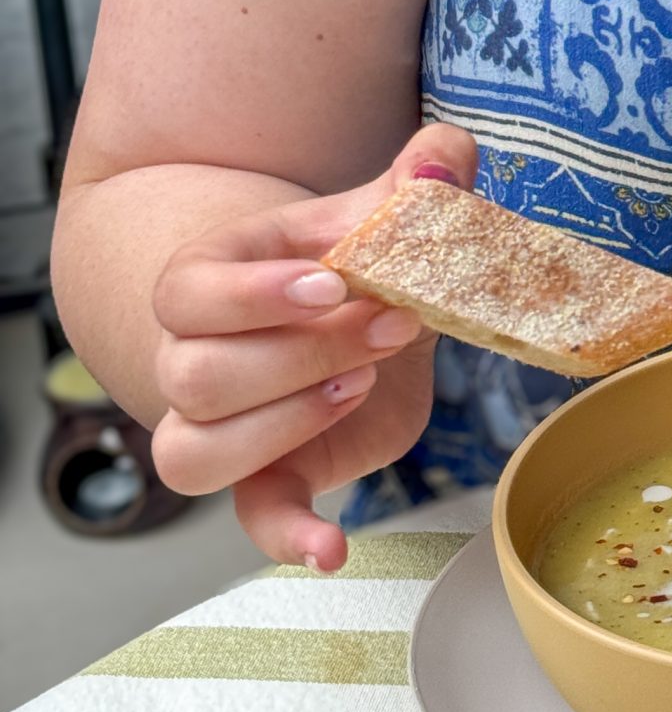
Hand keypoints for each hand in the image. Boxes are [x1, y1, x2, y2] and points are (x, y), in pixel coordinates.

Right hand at [149, 123, 476, 567]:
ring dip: (284, 424)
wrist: (351, 309)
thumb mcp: (382, 212)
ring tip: (361, 387)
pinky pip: (251, 518)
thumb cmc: (354, 258)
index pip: (186, 293)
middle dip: (302, 353)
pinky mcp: (268, 477)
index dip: (251, 295)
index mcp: (210, 279)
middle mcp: (191, 357)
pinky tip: (333, 549)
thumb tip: (445, 162)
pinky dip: (287, 537)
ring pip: (193, 452)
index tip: (330, 282)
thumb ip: (418, 179)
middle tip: (392, 325)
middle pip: (196, 374)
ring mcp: (220, 426)